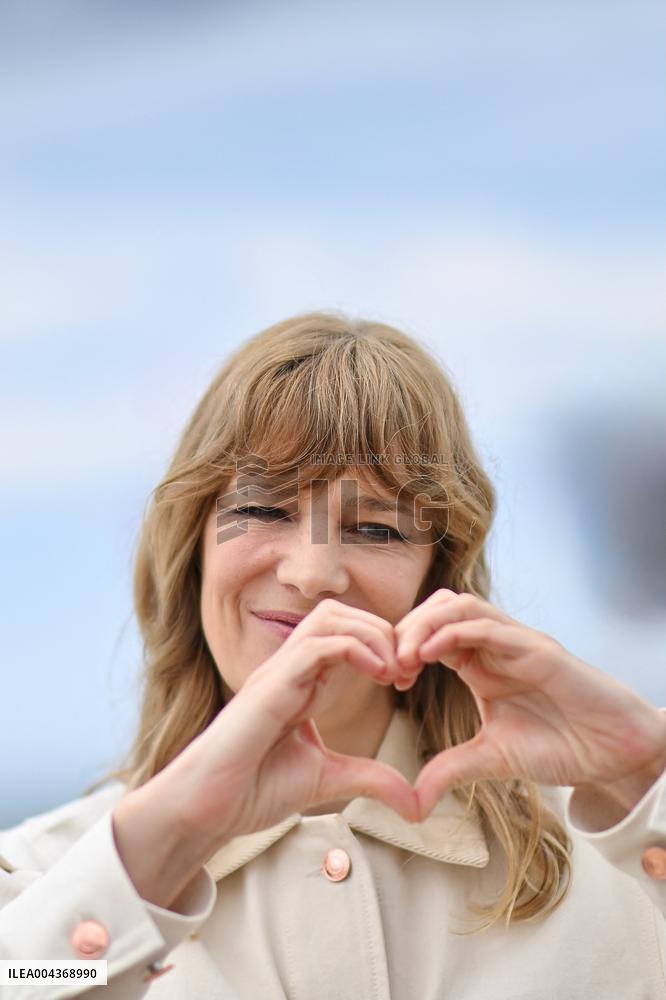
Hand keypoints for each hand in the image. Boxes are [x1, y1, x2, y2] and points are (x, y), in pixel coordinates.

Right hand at [168, 599, 418, 847]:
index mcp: (301, 682)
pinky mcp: (272, 685)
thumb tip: (417, 804)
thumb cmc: (253, 791)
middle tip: (407, 669)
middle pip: (340, 613)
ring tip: (394, 669)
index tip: (407, 678)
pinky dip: (356, 649)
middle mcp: (289, 668)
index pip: (345, 633)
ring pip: (329, 618)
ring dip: (372, 634)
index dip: (383, 646)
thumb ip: (371, 780)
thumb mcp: (328, 780)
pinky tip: (379, 675)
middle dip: (383, 631)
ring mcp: (278, 672)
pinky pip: (318, 645)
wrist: (207, 810)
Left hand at [393, 589, 665, 819]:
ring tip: (404, 656)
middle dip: (406, 629)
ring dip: (424, 624)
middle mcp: (495, 645)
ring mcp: (516, 642)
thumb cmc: (561, 746)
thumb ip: (451, 770)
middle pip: (438, 609)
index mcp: (480, 663)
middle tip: (388, 665)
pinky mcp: (538, 649)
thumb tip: (412, 804)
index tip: (386, 679)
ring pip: (460, 606)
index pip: (430, 634)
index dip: (402, 648)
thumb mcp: (492, 759)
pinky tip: (429, 653)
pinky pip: (489, 626)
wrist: (615, 753)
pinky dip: (453, 632)